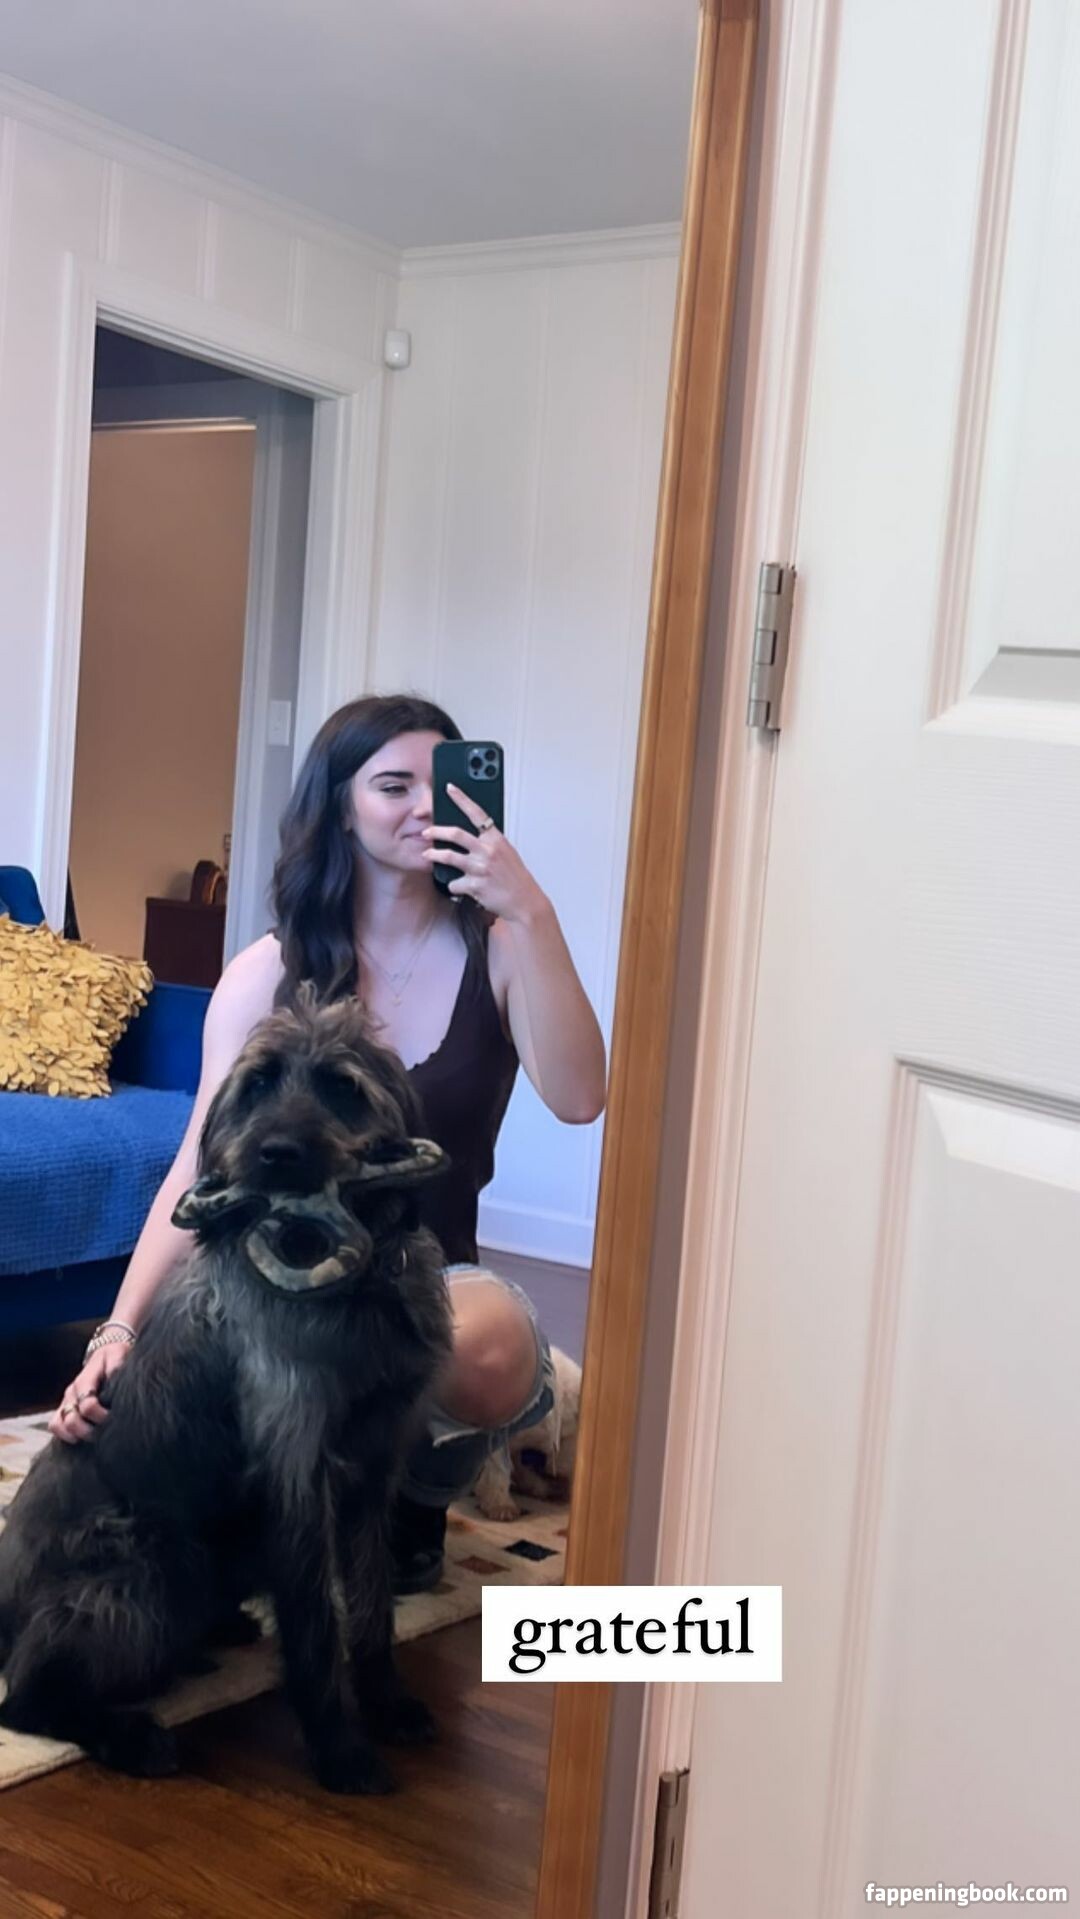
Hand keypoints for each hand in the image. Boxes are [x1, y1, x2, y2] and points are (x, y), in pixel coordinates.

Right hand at [48, 1340, 130, 1445]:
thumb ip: (116, 1365)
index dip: (100, 1416)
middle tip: (105, 1433)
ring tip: (94, 1437)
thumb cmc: (114, 1358)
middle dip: (89, 1430)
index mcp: (85, 1379)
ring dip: (77, 1434)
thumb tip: (114, 1376)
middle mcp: (72, 1391)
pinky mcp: (63, 1409)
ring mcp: (66, 1401)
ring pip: (60, 1424)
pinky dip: (64, 1435)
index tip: (114, 1419)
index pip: (87, 1405)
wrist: (107, 1357)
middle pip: (72, 1419)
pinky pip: (54, 1425)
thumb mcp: (118, 1355)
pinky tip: (78, 1438)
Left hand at [421, 784, 547, 924]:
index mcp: (496, 839)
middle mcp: (488, 851)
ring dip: (434, 855)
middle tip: (427, 832)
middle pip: (455, 834)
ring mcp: (480, 868)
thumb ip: (489, 843)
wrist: (524, 901)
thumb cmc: (515, 878)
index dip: (462, 799)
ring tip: (427, 855)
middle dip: (436, 831)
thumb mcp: (506, 853)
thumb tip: (471, 837)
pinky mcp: (475, 885)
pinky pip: (454, 883)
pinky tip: (459, 887)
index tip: (450, 789)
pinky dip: (454, 886)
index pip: (477, 813)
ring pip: (449, 857)